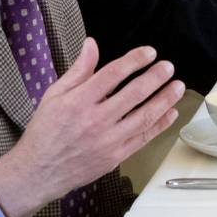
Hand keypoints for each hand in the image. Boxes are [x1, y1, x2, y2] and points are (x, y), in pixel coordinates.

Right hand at [0, 39, 183, 216]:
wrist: (39, 171)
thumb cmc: (45, 131)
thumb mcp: (54, 95)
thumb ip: (78, 70)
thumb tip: (91, 44)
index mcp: (78, 101)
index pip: (113, 74)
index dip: (134, 60)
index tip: (149, 53)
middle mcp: (95, 120)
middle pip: (134, 94)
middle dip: (155, 77)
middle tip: (168, 67)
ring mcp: (108, 140)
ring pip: (144, 117)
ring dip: (164, 100)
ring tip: (177, 86)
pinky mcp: (116, 157)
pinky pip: (144, 138)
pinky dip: (160, 125)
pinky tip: (171, 113)